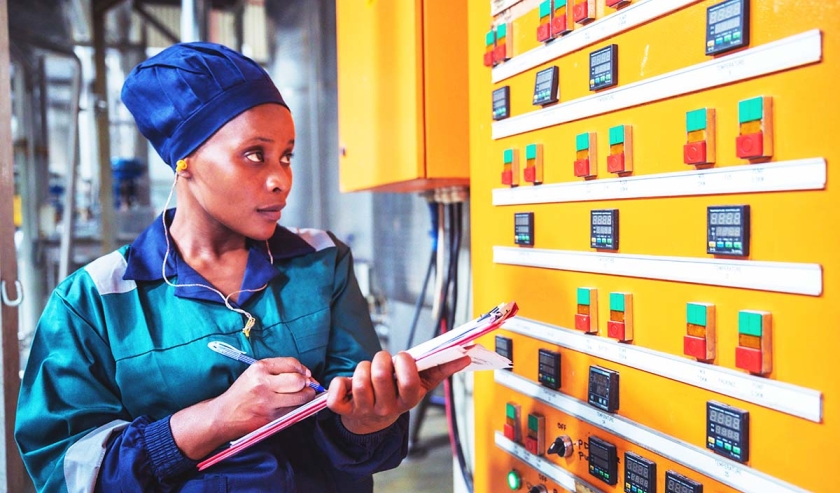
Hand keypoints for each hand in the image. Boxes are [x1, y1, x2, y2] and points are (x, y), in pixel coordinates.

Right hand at [171, 357, 316, 458]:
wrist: (225, 415)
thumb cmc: (242, 393)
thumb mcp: (255, 373)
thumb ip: (279, 369)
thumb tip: (307, 374)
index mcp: (259, 369)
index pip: (291, 364)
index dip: (303, 369)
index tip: (306, 374)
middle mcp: (263, 384)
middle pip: (298, 381)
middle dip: (307, 383)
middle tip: (306, 386)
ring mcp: (267, 402)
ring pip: (301, 397)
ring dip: (306, 396)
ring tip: (301, 396)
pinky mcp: (271, 418)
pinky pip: (295, 410)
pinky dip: (299, 408)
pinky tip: (292, 405)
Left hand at [326, 351, 470, 434]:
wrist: (372, 421)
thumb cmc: (397, 394)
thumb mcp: (420, 384)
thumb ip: (440, 369)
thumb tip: (464, 357)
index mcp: (407, 401)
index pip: (409, 382)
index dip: (404, 364)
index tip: (402, 357)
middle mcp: (386, 409)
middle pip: (380, 377)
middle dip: (380, 360)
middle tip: (382, 361)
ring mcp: (364, 411)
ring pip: (360, 383)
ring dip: (361, 368)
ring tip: (366, 370)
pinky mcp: (344, 411)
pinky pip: (335, 397)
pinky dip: (337, 384)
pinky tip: (345, 383)